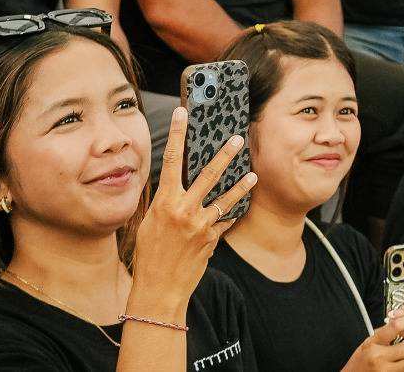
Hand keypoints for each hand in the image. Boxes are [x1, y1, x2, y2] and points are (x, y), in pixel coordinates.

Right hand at [127, 109, 255, 318]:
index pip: (171, 160)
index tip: (183, 114)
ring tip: (253, 174)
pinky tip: (242, 205)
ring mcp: (200, 225)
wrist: (159, 289)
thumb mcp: (150, 223)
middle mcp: (183, 210)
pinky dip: (233, 212)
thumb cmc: (150, 255)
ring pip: (226, 198)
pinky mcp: (212, 239)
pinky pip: (225, 220)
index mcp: (163, 203)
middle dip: (225, 154)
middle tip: (238, 138)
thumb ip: (166, 201)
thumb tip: (177, 182)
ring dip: (241, 185)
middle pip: (208, 174)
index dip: (177, 134)